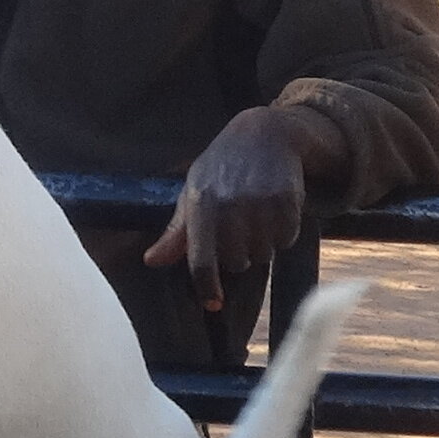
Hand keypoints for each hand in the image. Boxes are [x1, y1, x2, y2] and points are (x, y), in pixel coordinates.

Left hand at [143, 104, 320, 307]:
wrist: (265, 134)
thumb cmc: (223, 167)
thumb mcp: (194, 192)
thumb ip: (176, 232)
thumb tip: (151, 261)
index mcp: (201, 205)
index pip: (202, 261)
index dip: (208, 288)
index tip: (214, 303)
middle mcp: (230, 205)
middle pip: (236, 263)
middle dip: (238, 255)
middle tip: (239, 231)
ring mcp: (260, 203)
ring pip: (263, 254)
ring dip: (262, 245)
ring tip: (257, 217)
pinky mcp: (287, 201)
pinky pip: (286, 240)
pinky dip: (283, 233)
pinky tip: (275, 210)